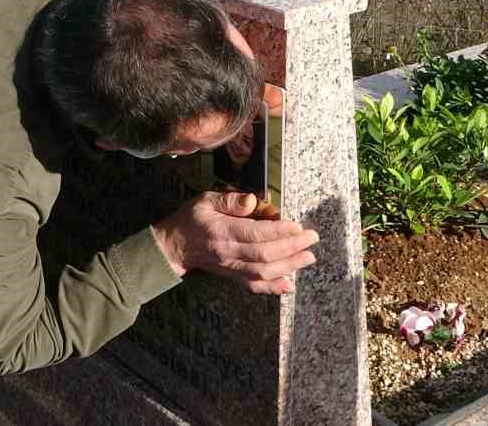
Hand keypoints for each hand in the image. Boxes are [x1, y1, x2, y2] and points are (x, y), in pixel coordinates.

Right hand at [150, 192, 318, 293]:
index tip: (297, 226)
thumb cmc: (191, 219)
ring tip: (308, 257)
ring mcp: (231, 268)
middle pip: (264, 254)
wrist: (175, 246)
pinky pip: (254, 286)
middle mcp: (228, 253)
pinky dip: (273, 288)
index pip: (255, 234)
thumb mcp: (205, 200)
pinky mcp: (232, 276)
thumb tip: (252, 200)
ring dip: (289, 266)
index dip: (279, 231)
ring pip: (263, 272)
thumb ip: (229, 200)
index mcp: (222, 231)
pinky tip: (289, 285)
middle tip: (312, 239)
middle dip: (292, 247)